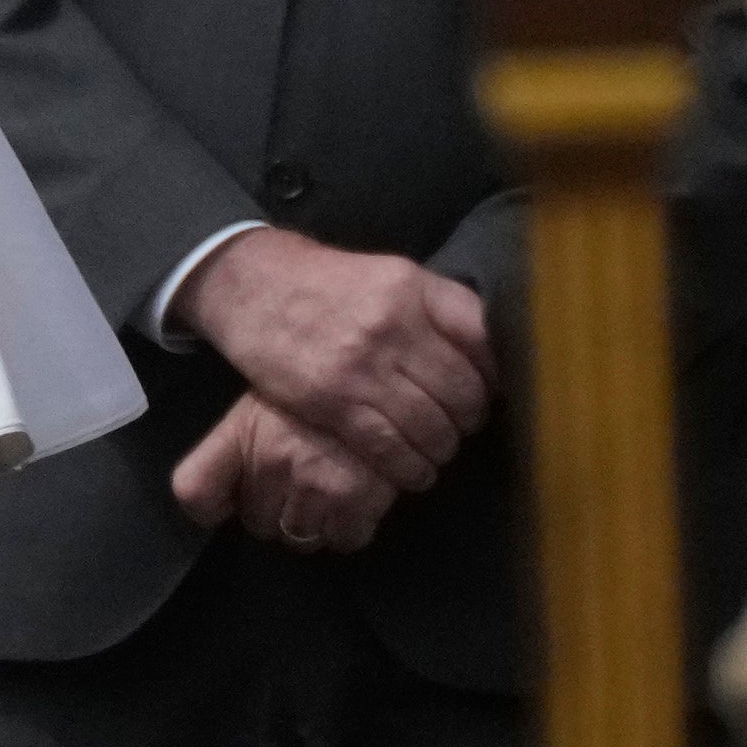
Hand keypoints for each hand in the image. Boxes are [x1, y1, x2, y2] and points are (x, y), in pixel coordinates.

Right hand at [172, 231, 489, 490]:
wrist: (250, 284)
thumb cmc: (327, 283)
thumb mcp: (390, 275)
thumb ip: (439, 308)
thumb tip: (491, 352)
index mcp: (413, 290)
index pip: (482, 339)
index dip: (495, 375)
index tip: (490, 391)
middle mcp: (393, 325)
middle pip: (462, 392)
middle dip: (470, 420)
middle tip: (461, 428)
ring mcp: (361, 365)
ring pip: (430, 426)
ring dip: (441, 449)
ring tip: (436, 451)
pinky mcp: (331, 400)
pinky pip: (388, 447)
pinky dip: (408, 468)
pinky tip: (411, 471)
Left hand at [173, 394, 399, 554]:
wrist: (385, 372)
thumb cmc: (321, 387)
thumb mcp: (268, 394)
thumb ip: (238, 442)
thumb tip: (222, 499)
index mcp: (241, 433)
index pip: (195, 490)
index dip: (209, 508)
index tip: (230, 505)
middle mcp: (270, 462)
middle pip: (258, 524)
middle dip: (277, 512)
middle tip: (299, 487)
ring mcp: (313, 483)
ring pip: (301, 537)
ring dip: (313, 524)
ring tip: (328, 493)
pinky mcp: (358, 498)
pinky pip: (344, 540)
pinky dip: (349, 529)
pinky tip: (355, 501)